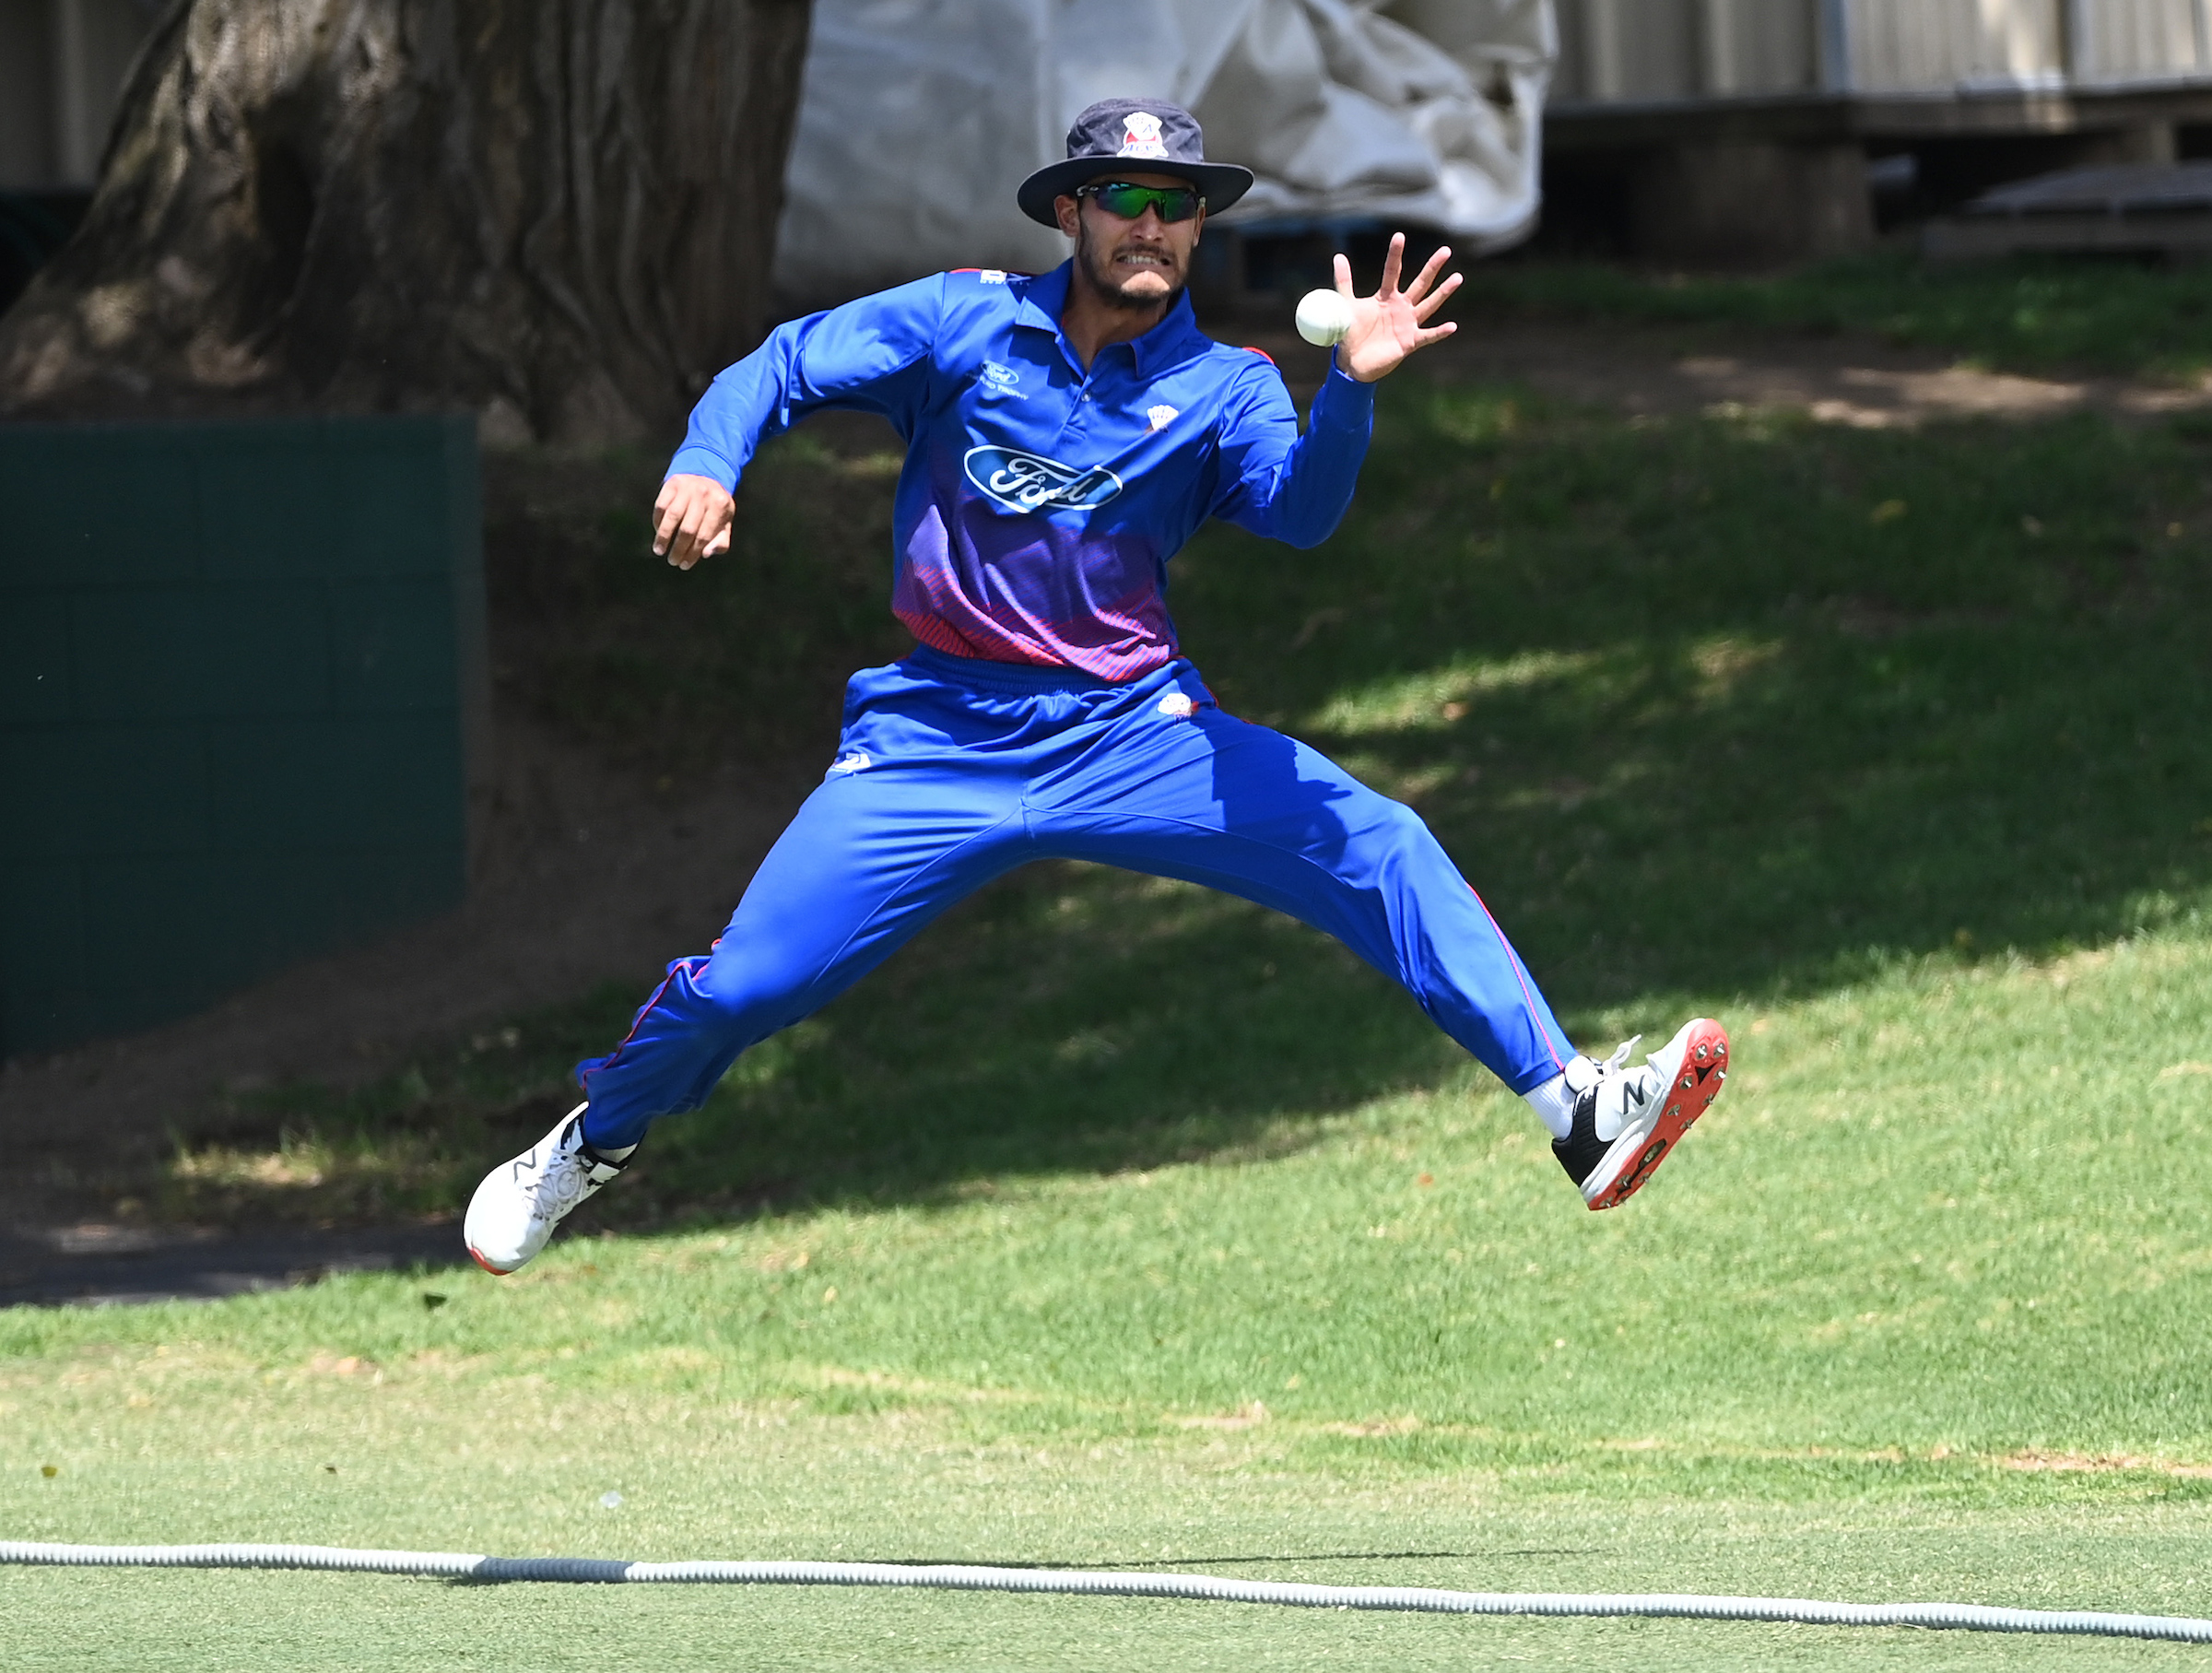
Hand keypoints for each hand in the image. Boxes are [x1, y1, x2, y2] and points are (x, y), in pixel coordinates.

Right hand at [653, 474, 734, 569]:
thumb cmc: (715, 506)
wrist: (706, 475)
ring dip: (663, 536)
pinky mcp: (672, 484)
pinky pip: (661, 505)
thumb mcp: (725, 521)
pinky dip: (657, 521)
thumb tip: (705, 554)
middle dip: (679, 548)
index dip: (693, 553)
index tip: (684, 565)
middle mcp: (703, 494)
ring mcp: (687, 487)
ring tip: (659, 550)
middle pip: (688, 528)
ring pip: (672, 516)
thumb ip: (721, 541)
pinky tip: (657, 532)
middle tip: (673, 561)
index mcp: (720, 505)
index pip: (705, 536)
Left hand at [1332, 233, 1460, 383]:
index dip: (1395, 255)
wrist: (1353, 363)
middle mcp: (1401, 307)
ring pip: (1429, 305)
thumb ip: (1344, 282)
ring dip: (1443, 292)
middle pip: (1420, 283)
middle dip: (1432, 267)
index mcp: (1386, 297)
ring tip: (1457, 277)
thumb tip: (1339, 256)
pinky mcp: (1410, 342)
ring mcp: (1408, 324)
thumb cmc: (1352, 333)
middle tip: (1446, 251)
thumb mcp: (1347, 305)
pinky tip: (1452, 326)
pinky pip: (1428, 336)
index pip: (1393, 272)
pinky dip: (1439, 332)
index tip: (1399, 236)